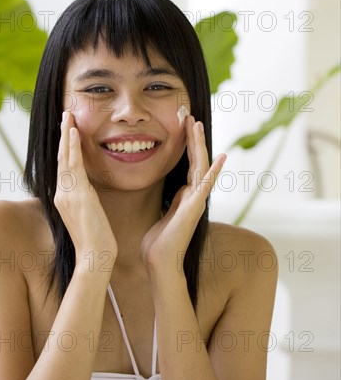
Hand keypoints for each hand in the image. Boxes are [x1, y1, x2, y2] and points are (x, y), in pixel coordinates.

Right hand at [54, 111, 117, 267]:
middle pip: (61, 158)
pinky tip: (74, 133)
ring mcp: (68, 194)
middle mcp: (62, 193)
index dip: (66, 147)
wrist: (95, 257)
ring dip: (66, 135)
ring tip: (68, 116)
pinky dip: (73, 148)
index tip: (69, 130)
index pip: (64, 166)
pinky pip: (74, 166)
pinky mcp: (78, 195)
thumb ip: (85, 200)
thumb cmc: (96, 239)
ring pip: (65, 158)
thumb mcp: (88, 215)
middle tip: (66, 115)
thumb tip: (88, 191)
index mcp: (64, 198)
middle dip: (63, 135)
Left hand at [141, 115, 225, 273]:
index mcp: (185, 195)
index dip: (187, 143)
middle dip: (193, 137)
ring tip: (197, 124)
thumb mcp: (164, 213)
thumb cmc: (159, 243)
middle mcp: (193, 195)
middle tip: (189, 115)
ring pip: (200, 166)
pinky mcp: (193, 209)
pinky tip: (221, 157)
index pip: (189, 163)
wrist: (159, 264)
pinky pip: (205, 186)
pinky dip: (213, 171)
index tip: (183, 124)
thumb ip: (173, 201)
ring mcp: (195, 201)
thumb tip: (178, 189)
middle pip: (196, 160)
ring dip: (199, 145)